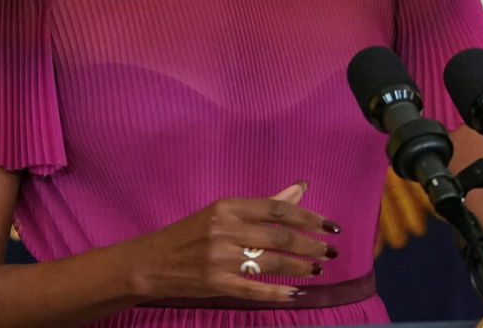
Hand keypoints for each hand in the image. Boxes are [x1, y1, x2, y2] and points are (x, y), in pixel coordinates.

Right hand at [124, 182, 338, 301]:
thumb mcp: (223, 213)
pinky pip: (254, 289)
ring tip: (318, 269)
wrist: (151, 261)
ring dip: (301, 268)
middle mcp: (224, 229)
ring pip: (272, 262)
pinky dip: (278, 293)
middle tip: (331, 251)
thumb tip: (301, 188)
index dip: (309, 217)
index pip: (277, 209)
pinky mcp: (215, 283)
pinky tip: (296, 293)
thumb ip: (265, 204)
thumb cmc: (190, 234)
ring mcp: (219, 258)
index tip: (332, 226)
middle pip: (279, 236)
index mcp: (227, 207)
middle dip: (311, 245)